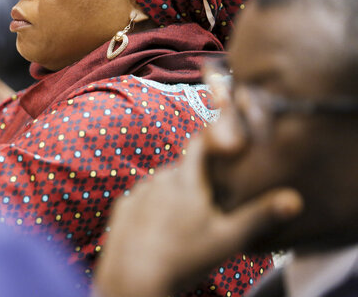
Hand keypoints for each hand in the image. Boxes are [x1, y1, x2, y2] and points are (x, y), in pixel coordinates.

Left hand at [93, 135, 303, 296]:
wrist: (134, 278)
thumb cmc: (185, 258)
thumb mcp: (229, 238)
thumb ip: (260, 215)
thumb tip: (295, 199)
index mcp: (186, 179)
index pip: (200, 144)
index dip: (213, 140)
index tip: (225, 144)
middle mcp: (159, 179)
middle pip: (182, 168)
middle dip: (196, 177)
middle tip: (212, 197)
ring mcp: (138, 193)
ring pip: (161, 184)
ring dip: (174, 193)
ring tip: (187, 218)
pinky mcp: (122, 208)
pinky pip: (143, 200)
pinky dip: (153, 207)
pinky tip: (163, 227)